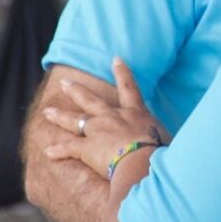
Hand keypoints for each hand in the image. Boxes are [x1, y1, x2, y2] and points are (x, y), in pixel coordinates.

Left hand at [44, 58, 167, 175]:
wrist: (143, 162)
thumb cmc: (161, 152)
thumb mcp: (168, 138)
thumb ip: (165, 137)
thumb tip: (173, 144)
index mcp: (136, 113)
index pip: (129, 89)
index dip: (123, 73)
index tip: (116, 59)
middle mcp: (113, 117)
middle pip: (91, 100)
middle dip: (76, 90)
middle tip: (65, 82)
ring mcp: (98, 131)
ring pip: (74, 121)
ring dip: (60, 116)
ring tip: (47, 112)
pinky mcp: (87, 148)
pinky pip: (69, 148)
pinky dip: (58, 150)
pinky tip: (48, 151)